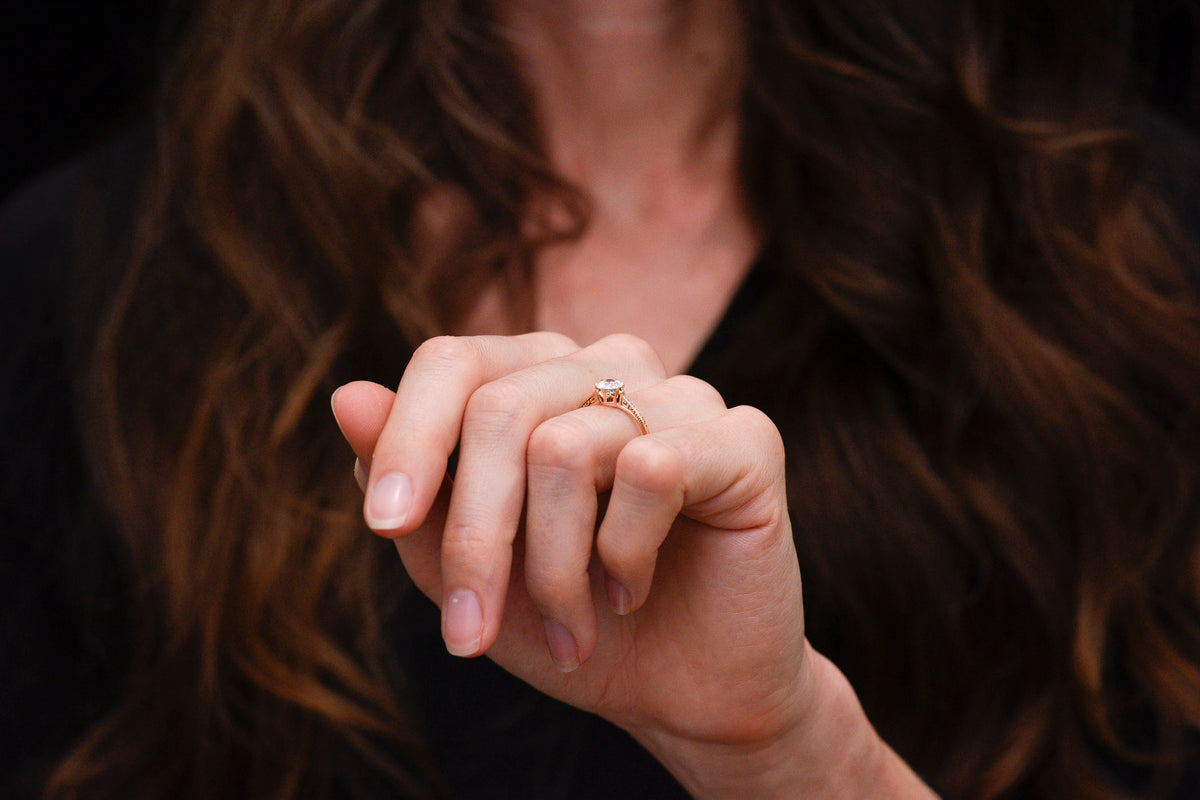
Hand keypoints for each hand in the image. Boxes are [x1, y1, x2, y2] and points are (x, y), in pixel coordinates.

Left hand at [332, 332, 933, 798]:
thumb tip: (347, 395)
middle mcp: (611, 366)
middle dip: (474, 538)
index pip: (454, 361)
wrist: (680, 692)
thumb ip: (410, 483)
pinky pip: (651, 466)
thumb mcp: (462, 564)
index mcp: (541, 379)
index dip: (409, 439)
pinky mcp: (744, 438)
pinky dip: (622, 553)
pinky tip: (632, 591)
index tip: (383, 525)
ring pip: (565, 446)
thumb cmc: (568, 618)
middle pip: (499, 411)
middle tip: (470, 634)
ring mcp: (682, 394)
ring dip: (551, 570)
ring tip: (571, 629)